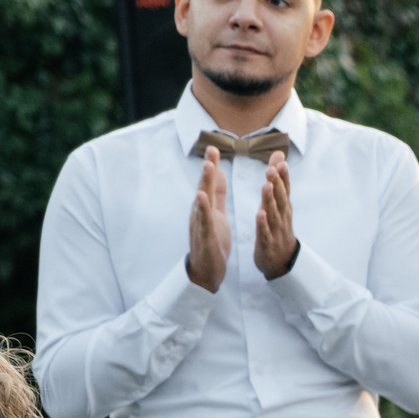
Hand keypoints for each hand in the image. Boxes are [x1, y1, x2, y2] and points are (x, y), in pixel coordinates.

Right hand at [187, 149, 230, 292]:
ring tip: (208, 166)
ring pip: (202, 201)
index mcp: (206, 207)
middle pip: (203, 187)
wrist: (207, 271)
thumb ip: (217, 193)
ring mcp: (200, 224)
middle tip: (211, 149)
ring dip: (204, 183)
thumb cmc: (212, 241)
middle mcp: (200, 213)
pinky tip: (202, 197)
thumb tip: (218, 172)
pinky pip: (203, 222)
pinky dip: (203, 209)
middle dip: (208, 168)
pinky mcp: (204, 238)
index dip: (212, 165)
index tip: (215, 147)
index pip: (209, 183)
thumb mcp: (217, 213)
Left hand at [253, 153, 299, 279]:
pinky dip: (263, 224)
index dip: (283, 176)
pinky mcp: (267, 243)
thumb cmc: (279, 227)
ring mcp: (275, 230)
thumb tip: (279, 155)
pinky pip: (265, 233)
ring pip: (273, 213)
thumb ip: (278, 179)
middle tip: (272, 169)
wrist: (283, 261)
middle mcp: (281, 216)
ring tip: (266, 186)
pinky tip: (260, 214)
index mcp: (283, 206)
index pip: (284, 188)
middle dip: (277, 184)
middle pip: (280, 198)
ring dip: (270, 200)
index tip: (281, 161)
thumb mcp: (279, 202)